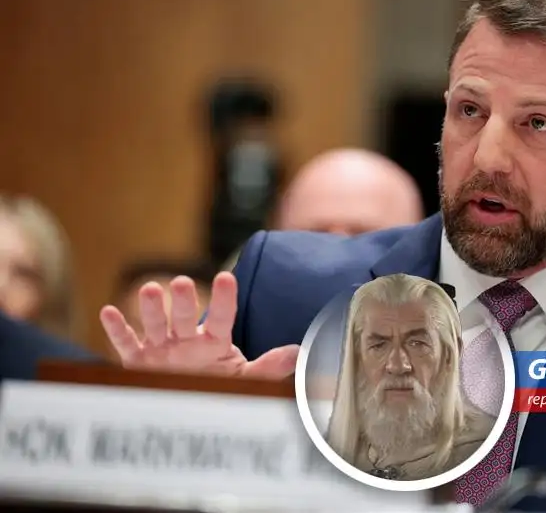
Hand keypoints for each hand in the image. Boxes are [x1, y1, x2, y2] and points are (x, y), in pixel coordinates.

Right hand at [100, 272, 297, 378]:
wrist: (189, 406)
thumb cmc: (218, 386)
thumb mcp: (245, 379)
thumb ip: (269, 366)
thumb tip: (299, 353)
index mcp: (215, 340)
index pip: (222, 316)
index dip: (223, 299)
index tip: (226, 277)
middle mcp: (187, 338)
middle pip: (185, 316)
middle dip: (183, 300)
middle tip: (182, 282)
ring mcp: (161, 347)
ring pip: (155, 324)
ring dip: (151, 308)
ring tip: (149, 289)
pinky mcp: (138, 360)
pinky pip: (126, 343)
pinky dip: (117, 329)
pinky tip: (108, 311)